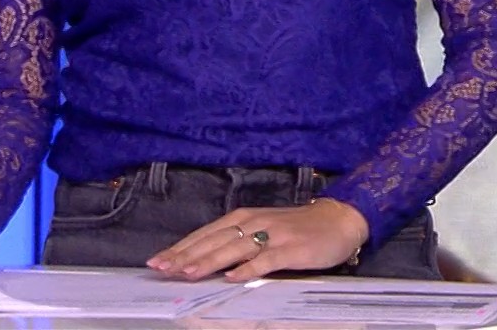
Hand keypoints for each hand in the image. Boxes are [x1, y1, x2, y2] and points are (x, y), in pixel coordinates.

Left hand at [147, 198, 369, 282]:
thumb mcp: (264, 230)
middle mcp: (254, 223)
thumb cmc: (298, 229)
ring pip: (233, 249)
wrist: (339, 220)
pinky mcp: (291, 249)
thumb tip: (206, 261)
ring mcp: (273, 235)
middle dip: (185, 256)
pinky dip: (248, 269)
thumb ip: (238, 243)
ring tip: (187, 273)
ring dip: (208, 261)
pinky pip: (266, 260)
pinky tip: (232, 278)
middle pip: (213, 241)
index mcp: (244, 218)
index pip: (205, 234)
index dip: (181, 248)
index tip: (157, 261)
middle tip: (161, 269)